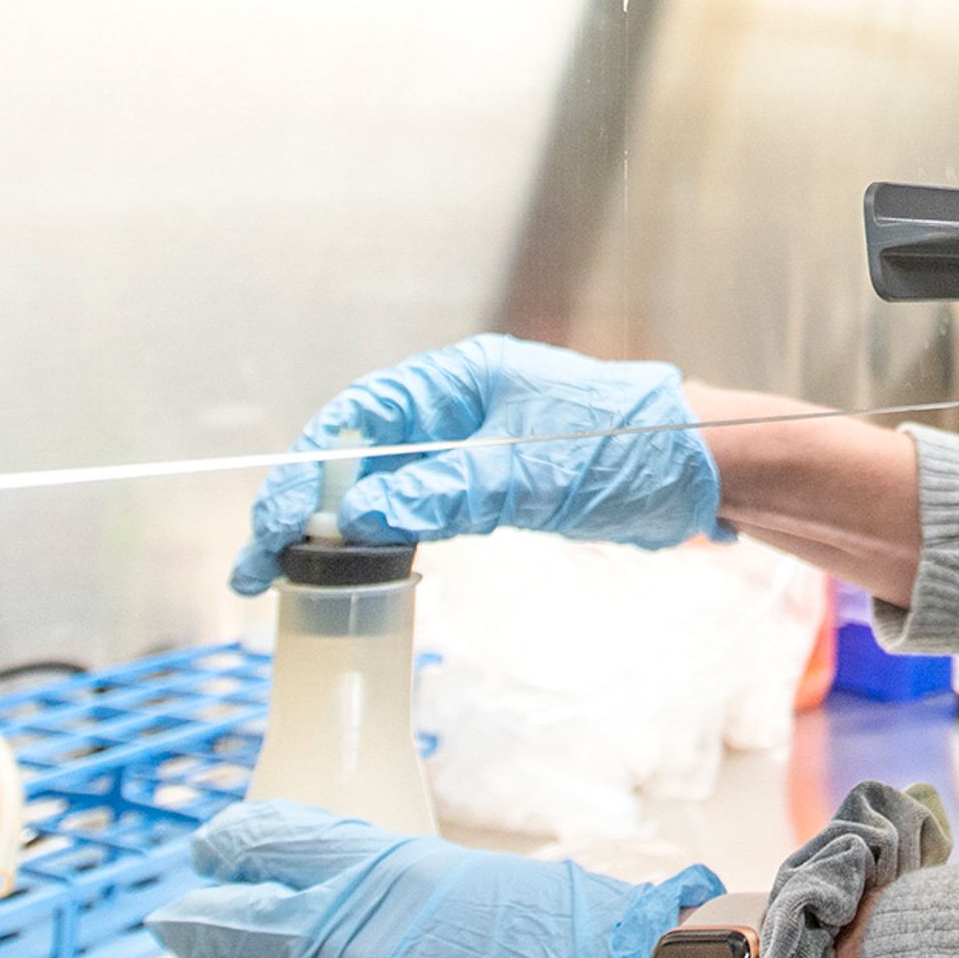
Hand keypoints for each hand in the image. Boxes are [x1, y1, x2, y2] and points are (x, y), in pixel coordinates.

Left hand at [137, 800, 723, 957]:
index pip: (277, 845)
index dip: (235, 848)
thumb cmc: (596, 950)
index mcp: (379, 878)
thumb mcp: (503, 887)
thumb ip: (446, 906)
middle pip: (227, 932)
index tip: (211, 851)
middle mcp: (334, 949)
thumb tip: (451, 926)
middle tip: (171, 927)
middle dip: (192, 928)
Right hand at [238, 333, 718, 592]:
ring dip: (332, 529)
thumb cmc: (631, 446)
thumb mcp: (531, 470)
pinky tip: (353, 570)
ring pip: (380, 487)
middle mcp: (455, 408)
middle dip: (301, 508)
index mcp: (458, 380)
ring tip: (281, 578)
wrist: (703, 471)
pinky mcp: (490, 488)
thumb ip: (446, 489)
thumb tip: (362, 516)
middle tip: (255, 566)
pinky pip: (418, 509)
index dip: (306, 471)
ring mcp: (470, 449)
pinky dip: (380, 539)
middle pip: (355, 455)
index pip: (355, 419)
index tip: (274, 523)